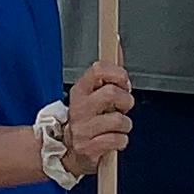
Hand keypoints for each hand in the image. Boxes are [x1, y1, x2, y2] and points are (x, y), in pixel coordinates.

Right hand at [56, 60, 132, 179]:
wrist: (68, 150)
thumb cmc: (88, 119)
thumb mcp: (94, 93)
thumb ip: (109, 71)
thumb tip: (117, 42)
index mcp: (80, 90)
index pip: (98, 69)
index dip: (117, 73)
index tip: (123, 82)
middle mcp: (79, 107)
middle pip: (111, 93)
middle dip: (126, 101)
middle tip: (123, 107)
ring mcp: (82, 128)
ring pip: (119, 120)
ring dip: (125, 125)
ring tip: (117, 127)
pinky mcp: (88, 148)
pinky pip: (118, 140)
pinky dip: (121, 141)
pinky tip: (113, 140)